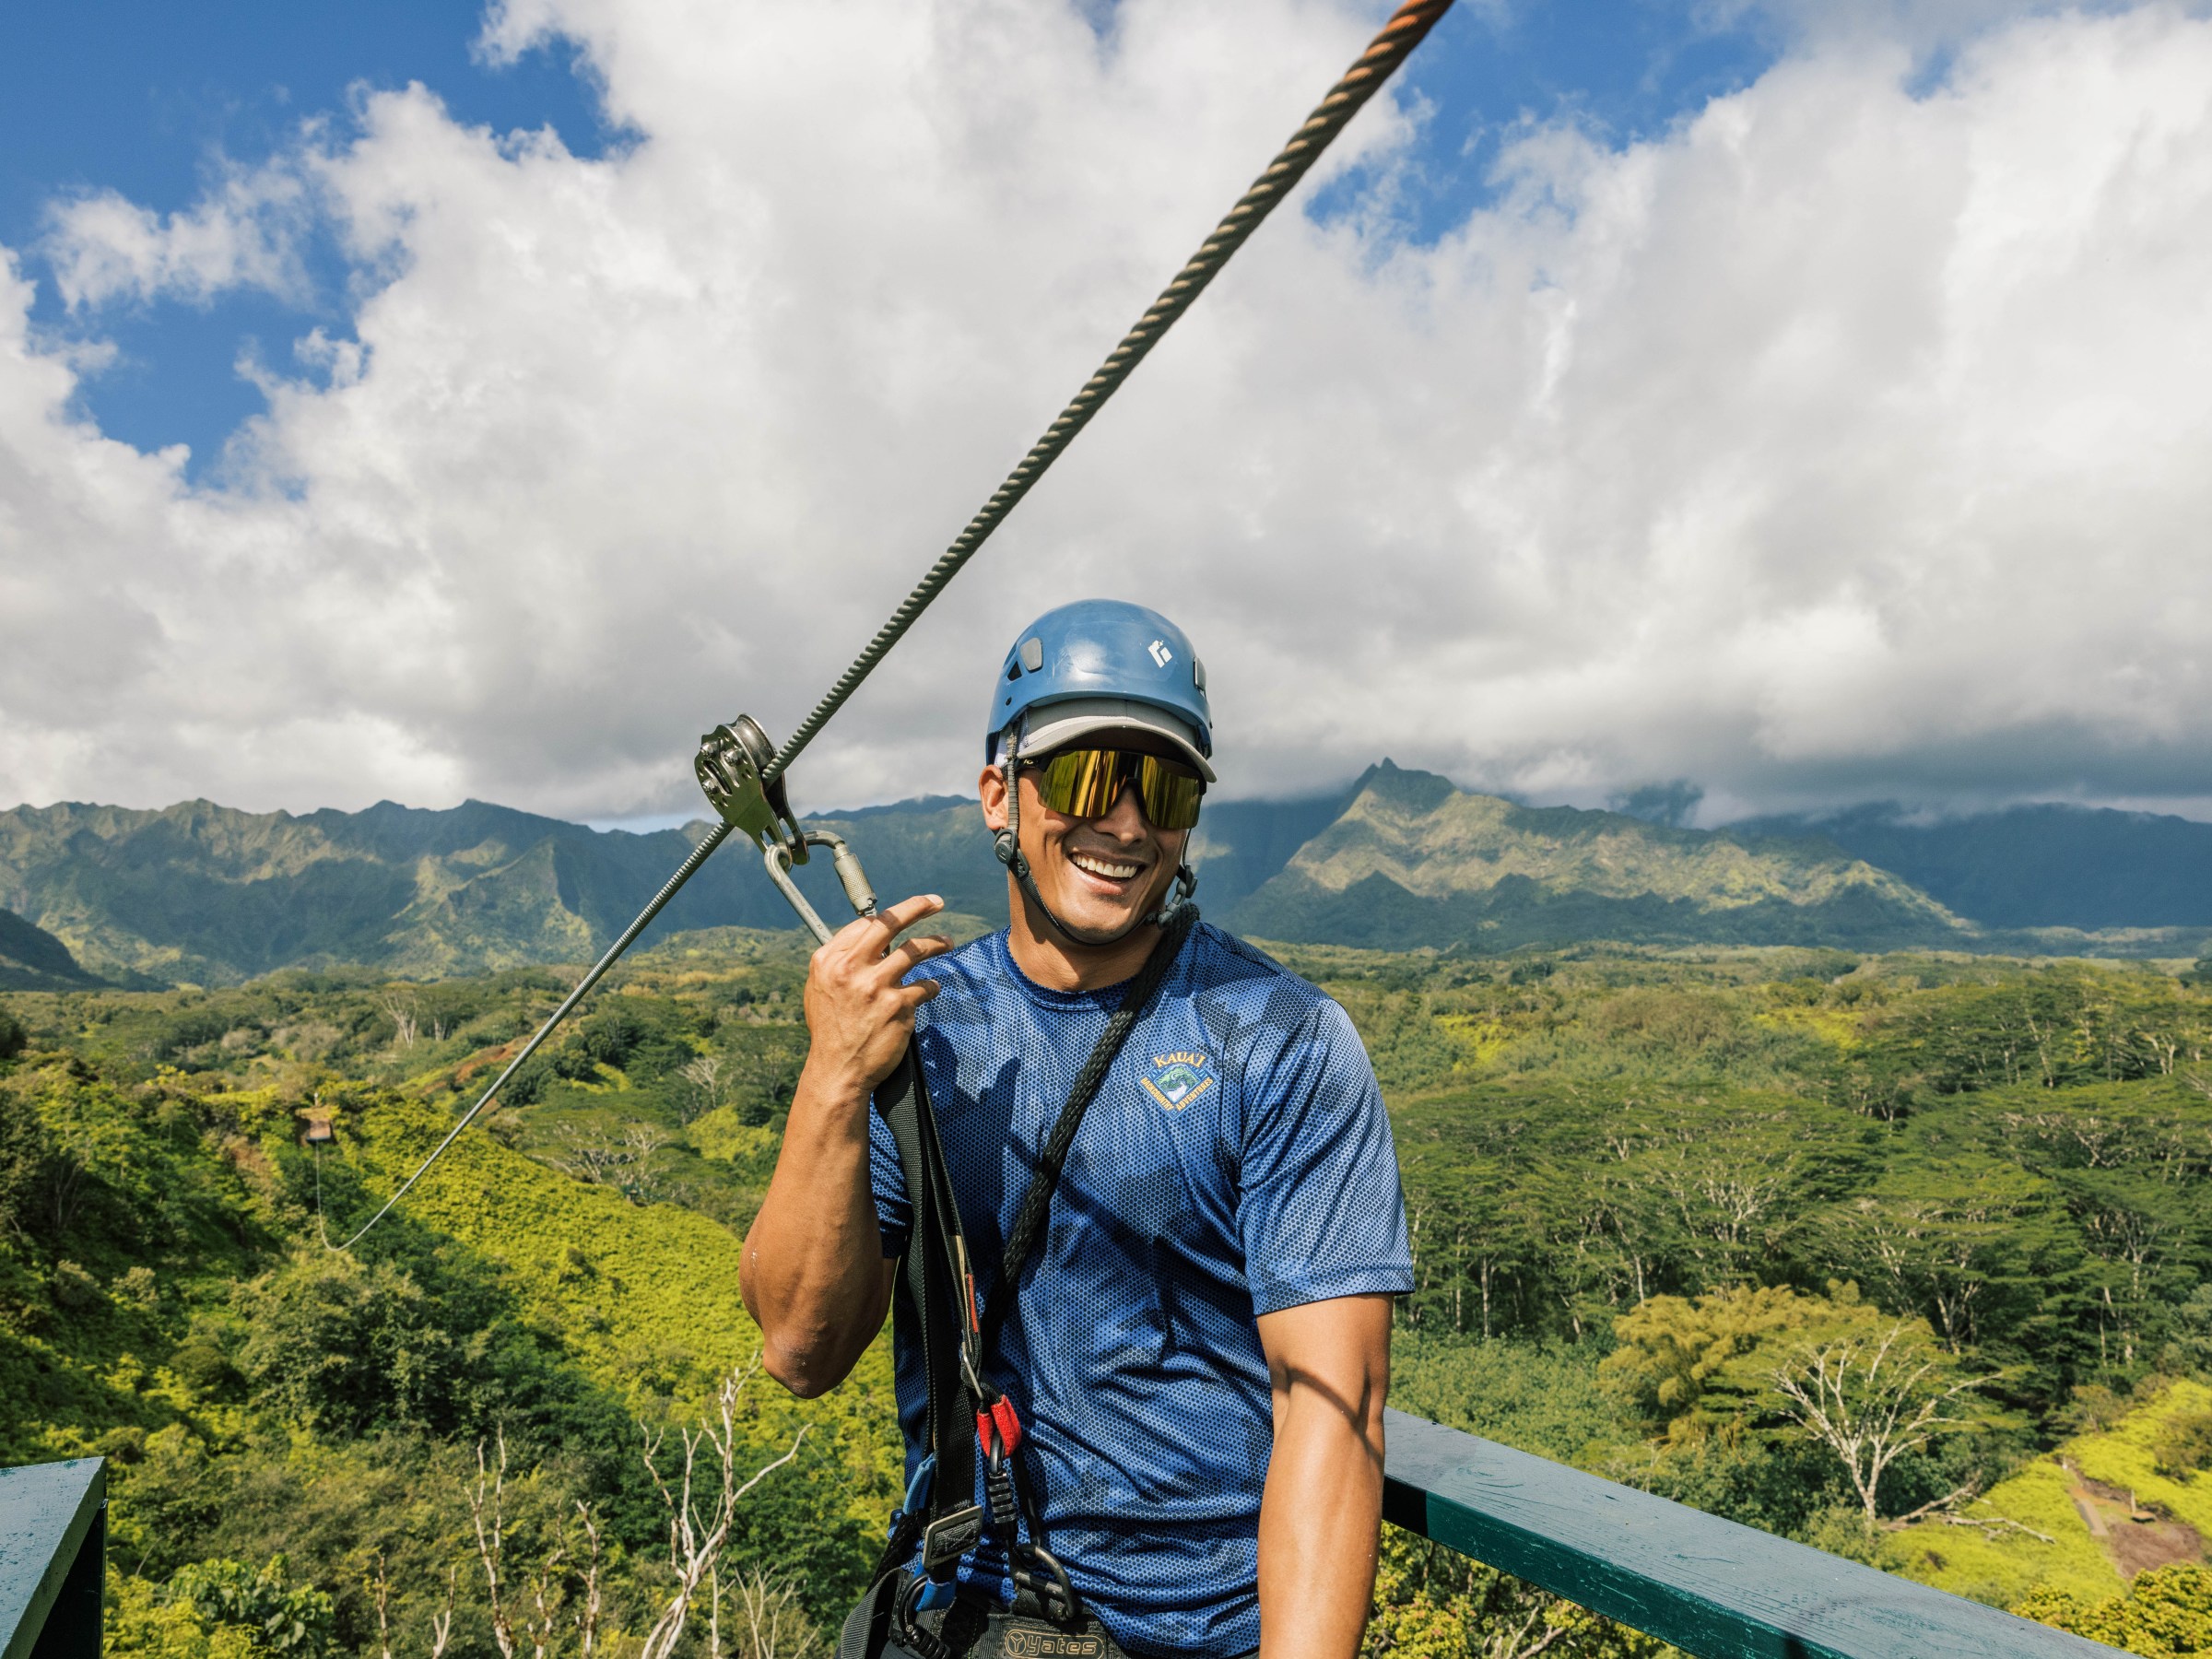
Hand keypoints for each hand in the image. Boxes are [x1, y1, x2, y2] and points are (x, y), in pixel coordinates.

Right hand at [799, 894, 953, 1099]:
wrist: (838, 1071)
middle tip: (936, 901)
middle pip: (889, 923)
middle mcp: (850, 969)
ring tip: (948, 941)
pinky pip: (925, 987)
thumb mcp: (821, 989)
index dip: (889, 916)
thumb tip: (872, 940)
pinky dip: (931, 986)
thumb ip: (842, 962)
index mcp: (828, 961)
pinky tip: (931, 988)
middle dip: (917, 906)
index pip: (864, 925)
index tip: (906, 911)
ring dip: (937, 942)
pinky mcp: (898, 1007)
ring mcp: (876, 987)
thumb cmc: (831, 1030)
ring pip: (915, 950)